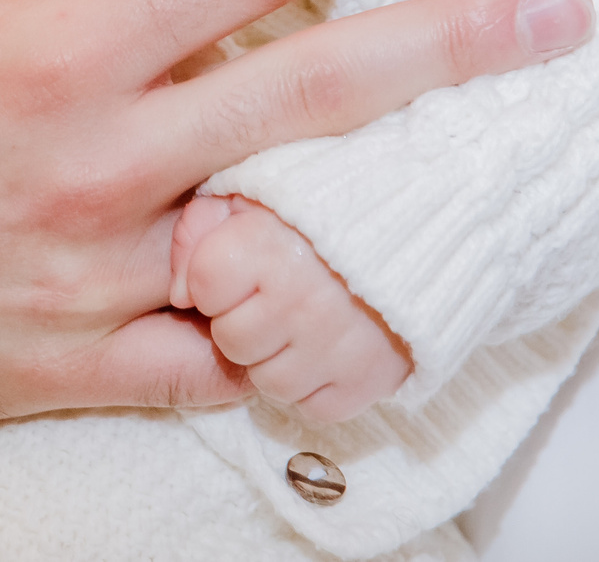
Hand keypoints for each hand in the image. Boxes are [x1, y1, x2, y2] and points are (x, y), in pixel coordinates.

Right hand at [0, 0, 593, 433]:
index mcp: (46, 57)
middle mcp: (94, 173)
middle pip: (310, 99)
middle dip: (451, 44)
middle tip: (558, 12)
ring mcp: (93, 283)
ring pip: (286, 241)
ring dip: (400, 197)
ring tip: (490, 165)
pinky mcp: (74, 368)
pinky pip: (217, 362)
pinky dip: (285, 331)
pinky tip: (344, 300)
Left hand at [168, 194, 411, 423]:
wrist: (421, 230)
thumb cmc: (319, 210)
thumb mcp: (250, 192)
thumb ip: (198, 227)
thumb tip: (177, 295)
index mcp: (267, 245)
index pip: (203, 287)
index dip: (214, 279)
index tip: (240, 265)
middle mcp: (301, 301)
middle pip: (232, 340)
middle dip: (242, 319)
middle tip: (272, 296)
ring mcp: (338, 346)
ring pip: (268, 382)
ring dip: (277, 357)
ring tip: (300, 321)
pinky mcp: (370, 381)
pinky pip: (314, 406)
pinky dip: (316, 384)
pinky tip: (326, 347)